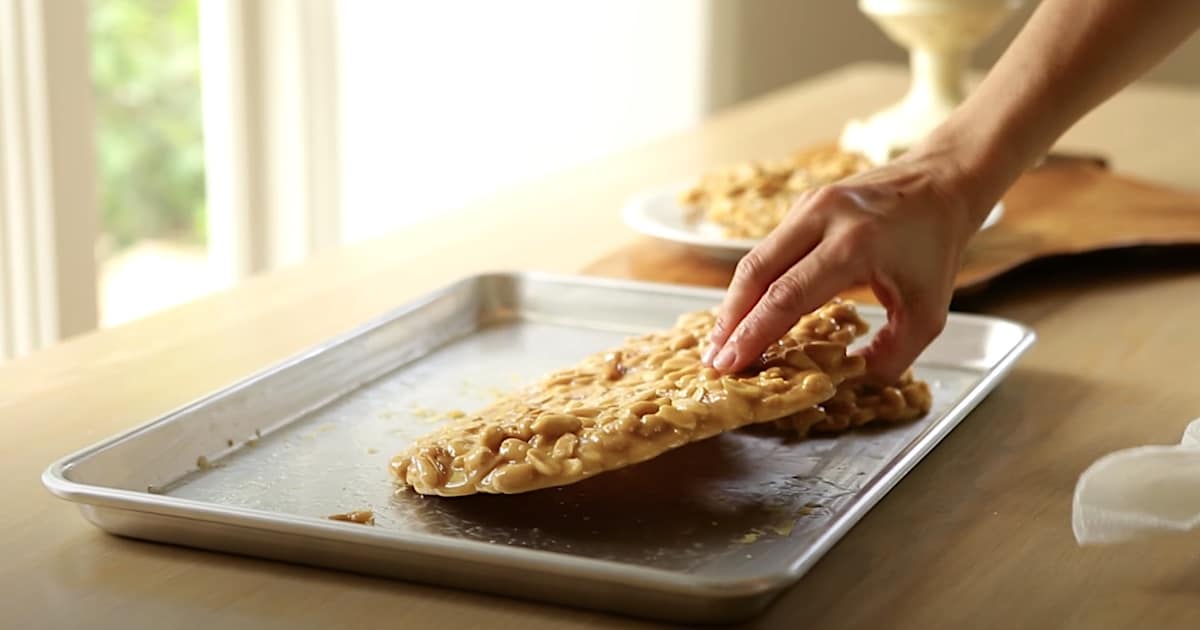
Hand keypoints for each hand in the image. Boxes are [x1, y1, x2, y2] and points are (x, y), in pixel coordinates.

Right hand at [702, 146, 989, 382]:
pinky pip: (768, 248)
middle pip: (757, 273)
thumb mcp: (927, 313)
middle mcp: (823, 217)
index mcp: (854, 244)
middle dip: (730, 321)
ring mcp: (808, 205)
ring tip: (720, 341)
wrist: (941, 183)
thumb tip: (847, 383)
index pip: (787, 296)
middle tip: (714, 359)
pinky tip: (744, 311)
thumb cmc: (935, 250)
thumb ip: (891, 356)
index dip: (754, 334)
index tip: (731, 364)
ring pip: (755, 259)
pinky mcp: (802, 205)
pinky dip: (751, 284)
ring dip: (734, 303)